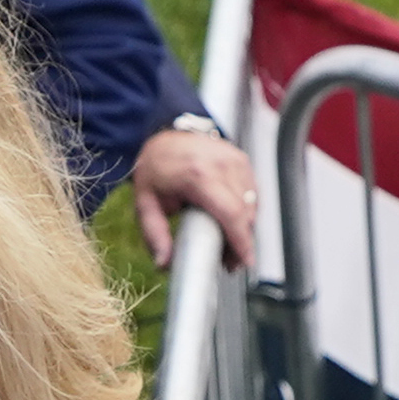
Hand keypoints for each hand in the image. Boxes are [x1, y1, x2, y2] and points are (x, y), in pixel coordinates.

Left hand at [130, 120, 256, 263]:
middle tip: (229, 262)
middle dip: (242, 241)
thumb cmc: (156, 168)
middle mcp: (222, 165)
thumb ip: (154, 235)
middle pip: (245, 212)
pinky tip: (232, 222)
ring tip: (228, 245)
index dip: (241, 240)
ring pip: (252, 204)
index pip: (230, 213)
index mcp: (198, 175)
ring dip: (245, 228)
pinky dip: (246, 211)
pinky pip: (252, 193)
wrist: (165, 135)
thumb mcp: (146, 203)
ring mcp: (235, 160)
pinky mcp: (241, 160)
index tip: (245, 261)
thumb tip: (163, 264)